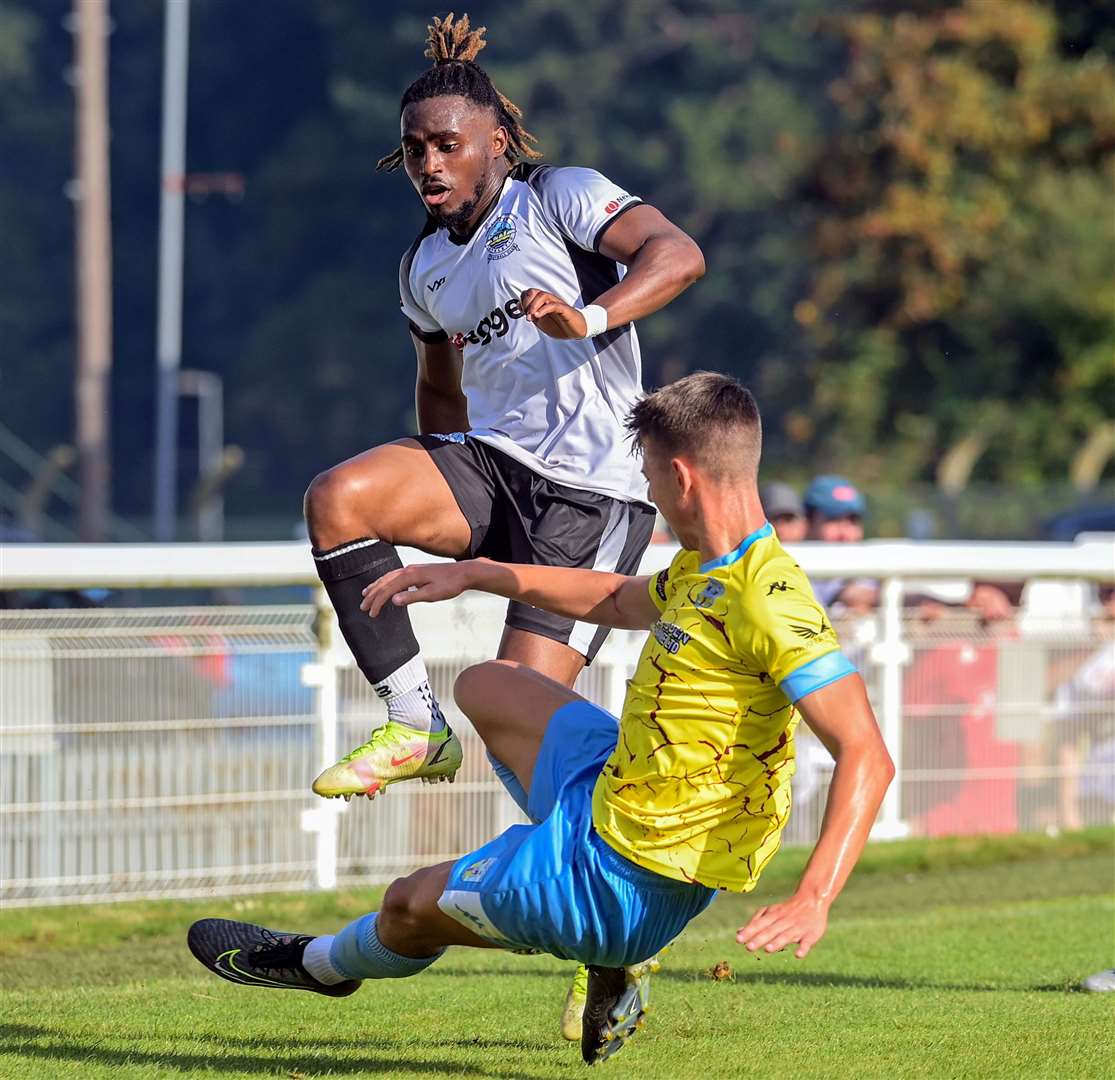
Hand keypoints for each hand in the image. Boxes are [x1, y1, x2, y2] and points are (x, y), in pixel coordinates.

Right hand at [360, 561, 474, 616]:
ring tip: (366, 595)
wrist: (463, 573)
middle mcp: (408, 570)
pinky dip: (385, 581)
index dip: (377, 602)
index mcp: (410, 576)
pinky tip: (384, 586)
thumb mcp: (432, 594)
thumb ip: (412, 597)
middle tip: (363, 607)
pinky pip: (395, 576)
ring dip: (376, 587)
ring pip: (388, 577)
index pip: (388, 590)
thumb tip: (393, 600)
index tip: (371, 614)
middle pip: (384, 582)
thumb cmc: (450, 585)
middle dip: (372, 595)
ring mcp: (411, 569)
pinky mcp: (415, 571)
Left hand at [520, 289, 586, 338]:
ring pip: (542, 296)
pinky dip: (543, 310)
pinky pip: (553, 305)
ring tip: (531, 317)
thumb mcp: (541, 322)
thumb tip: (520, 307)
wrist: (576, 330)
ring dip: (533, 306)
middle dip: (526, 302)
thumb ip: (531, 314)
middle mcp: (548, 300)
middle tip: (526, 314)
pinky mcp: (564, 309)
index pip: (528, 293)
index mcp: (542, 302)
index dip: (522, 301)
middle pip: (533, 291)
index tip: (522, 312)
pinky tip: (537, 316)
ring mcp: (556, 303)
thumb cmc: (560, 326)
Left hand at [736, 891, 828, 959]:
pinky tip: (798, 955)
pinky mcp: (811, 935)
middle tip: (748, 947)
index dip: (749, 931)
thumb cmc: (787, 909)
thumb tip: (739, 932)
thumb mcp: (771, 911)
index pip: (760, 924)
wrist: (812, 900)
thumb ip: (756, 921)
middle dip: (759, 939)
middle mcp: (784, 921)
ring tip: (768, 949)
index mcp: (774, 915)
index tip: (738, 939)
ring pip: (786, 935)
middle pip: (770, 930)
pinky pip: (807, 942)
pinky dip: (803, 948)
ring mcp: (798, 928)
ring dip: (777, 942)